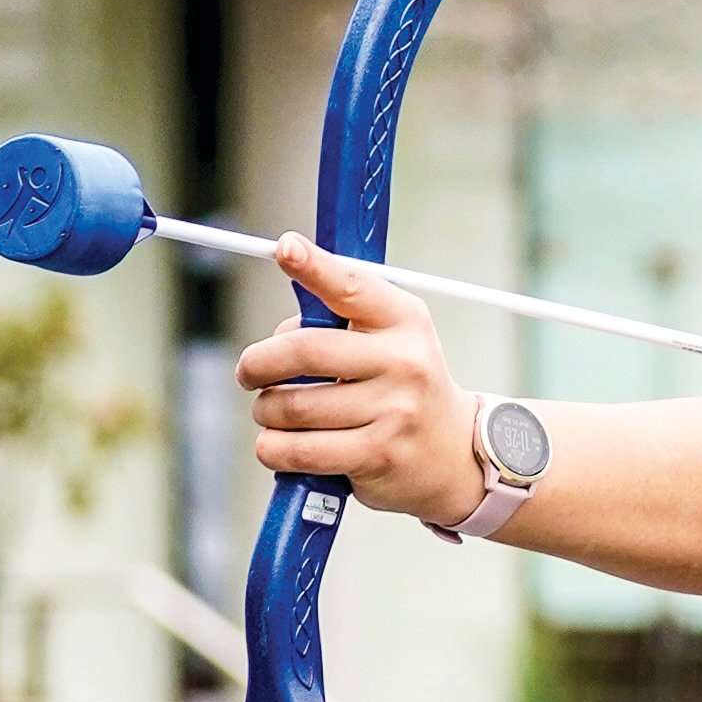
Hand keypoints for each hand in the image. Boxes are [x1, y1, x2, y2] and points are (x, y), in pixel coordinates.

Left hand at [237, 241, 479, 529]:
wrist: (451, 450)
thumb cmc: (401, 386)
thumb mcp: (387, 340)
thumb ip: (337, 325)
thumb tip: (276, 338)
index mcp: (403, 320)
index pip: (352, 286)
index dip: (315, 267)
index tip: (286, 247)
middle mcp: (403, 361)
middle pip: (304, 352)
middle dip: (258, 364)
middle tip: (250, 372)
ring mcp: (393, 410)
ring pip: (292, 407)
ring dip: (266, 411)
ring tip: (275, 413)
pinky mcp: (377, 454)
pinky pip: (298, 450)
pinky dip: (273, 448)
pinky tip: (280, 443)